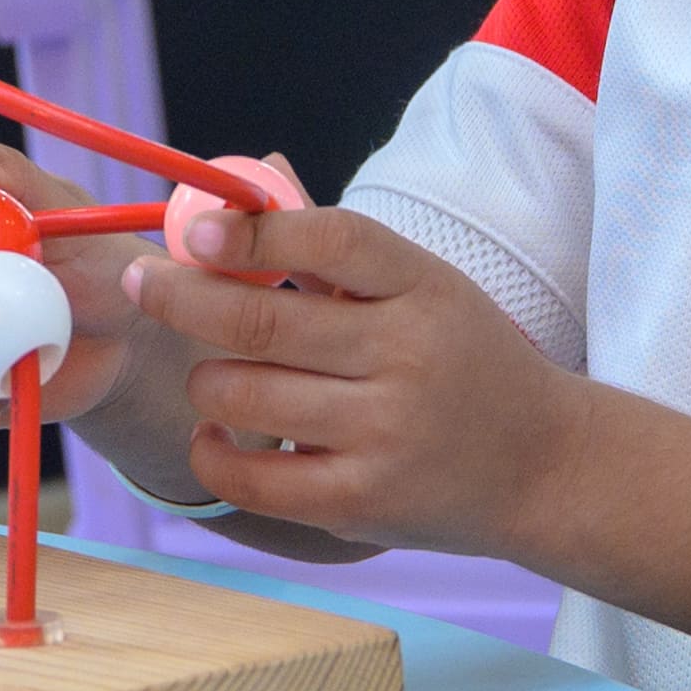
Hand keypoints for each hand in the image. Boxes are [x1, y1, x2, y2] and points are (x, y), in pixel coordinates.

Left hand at [120, 198, 590, 559]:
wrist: (546, 466)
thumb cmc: (464, 362)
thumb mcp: (423, 289)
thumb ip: (332, 248)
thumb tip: (239, 187)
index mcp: (424, 288)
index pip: (330, 241)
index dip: (251, 232)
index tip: (194, 229)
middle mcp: (407, 359)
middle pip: (260, 323)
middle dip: (181, 298)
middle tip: (144, 284)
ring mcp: (383, 436)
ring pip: (238, 396)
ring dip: (207, 380)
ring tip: (219, 376)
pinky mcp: (359, 502)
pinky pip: (247, 476)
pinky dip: (212, 449)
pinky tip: (217, 434)